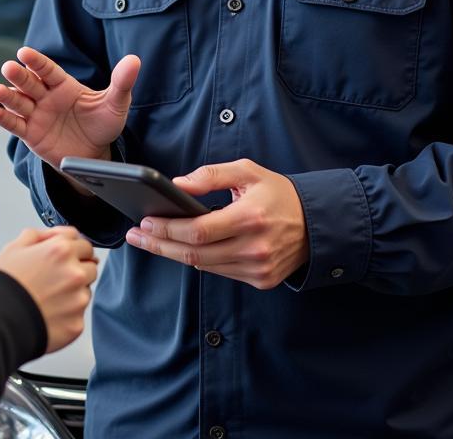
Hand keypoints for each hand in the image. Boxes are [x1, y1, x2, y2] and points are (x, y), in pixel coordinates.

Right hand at [0, 46, 140, 170]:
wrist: (95, 155)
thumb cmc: (103, 124)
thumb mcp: (116, 104)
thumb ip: (122, 82)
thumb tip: (134, 60)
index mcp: (64, 85)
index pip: (48, 69)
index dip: (36, 61)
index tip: (24, 52)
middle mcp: (46, 96)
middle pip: (29, 83)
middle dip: (18, 75)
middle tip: (8, 68)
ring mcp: (37, 114)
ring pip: (18, 101)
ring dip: (7, 96)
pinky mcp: (30, 134)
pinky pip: (15, 124)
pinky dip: (3, 118)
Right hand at [0, 226, 97, 353]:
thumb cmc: (3, 286)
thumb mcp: (14, 247)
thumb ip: (38, 235)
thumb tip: (52, 236)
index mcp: (61, 250)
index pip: (83, 242)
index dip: (72, 248)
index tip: (66, 255)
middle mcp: (75, 273)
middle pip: (91, 265)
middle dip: (78, 268)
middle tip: (57, 277)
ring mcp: (78, 300)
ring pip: (86, 290)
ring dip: (74, 291)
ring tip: (49, 297)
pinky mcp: (77, 324)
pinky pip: (79, 314)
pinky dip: (68, 314)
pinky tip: (49, 313)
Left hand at [125, 159, 308, 289]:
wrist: (316, 223)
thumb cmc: (278, 193)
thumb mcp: (247, 171)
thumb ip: (210, 174)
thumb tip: (176, 184)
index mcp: (251, 218)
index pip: (199, 231)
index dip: (168, 229)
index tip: (145, 222)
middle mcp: (254, 248)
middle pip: (195, 254)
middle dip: (160, 244)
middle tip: (136, 236)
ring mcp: (258, 269)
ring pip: (204, 266)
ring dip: (173, 254)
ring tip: (150, 241)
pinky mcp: (260, 280)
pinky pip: (219, 272)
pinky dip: (198, 261)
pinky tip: (180, 249)